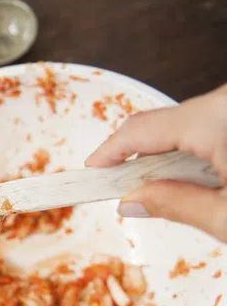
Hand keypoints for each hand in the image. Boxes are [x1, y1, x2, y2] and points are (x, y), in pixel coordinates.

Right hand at [85, 83, 226, 242]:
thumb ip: (176, 205)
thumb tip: (133, 201)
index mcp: (217, 118)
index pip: (140, 130)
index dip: (108, 153)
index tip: (91, 172)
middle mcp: (225, 100)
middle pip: (163, 125)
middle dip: (145, 161)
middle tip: (133, 195)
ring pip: (189, 123)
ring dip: (176, 158)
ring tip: (181, 193)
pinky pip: (213, 121)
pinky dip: (202, 149)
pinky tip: (211, 177)